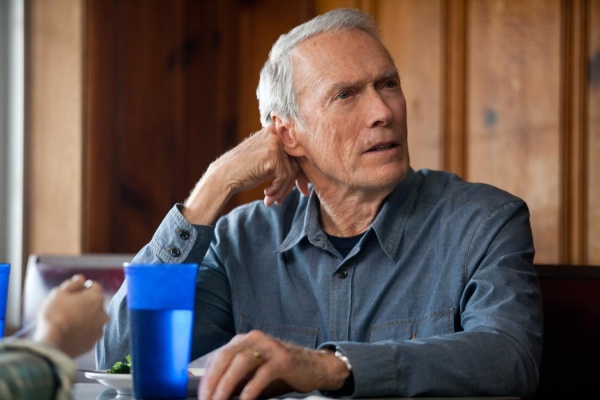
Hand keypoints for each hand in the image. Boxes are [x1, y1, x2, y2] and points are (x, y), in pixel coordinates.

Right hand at [33, 274, 108, 357]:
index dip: (83, 287)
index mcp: (96, 298)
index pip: (94, 286)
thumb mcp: (59, 293)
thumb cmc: (55, 315)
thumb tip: (81, 278)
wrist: (53, 343)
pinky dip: (83, 330)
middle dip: (84, 303)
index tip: (72, 293)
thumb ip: (72, 284)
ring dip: (85, 317)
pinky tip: (71, 332)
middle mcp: (103, 312)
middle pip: (95, 303)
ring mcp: (100, 328)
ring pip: (94, 318)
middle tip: (68, 307)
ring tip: (68, 321)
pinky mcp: (94, 342)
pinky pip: (90, 332)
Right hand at [183, 125, 309, 224]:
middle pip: (297, 162)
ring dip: (283, 190)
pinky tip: (266, 194)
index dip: (299, 174)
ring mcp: (275, 143)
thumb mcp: (267, 162)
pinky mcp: (273, 155)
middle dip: (292, 184)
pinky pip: (285, 177)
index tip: (301, 190)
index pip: (297, 153)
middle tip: (282, 199)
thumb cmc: (244, 171)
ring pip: (292, 172)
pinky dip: (278, 189)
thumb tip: (307, 179)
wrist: (223, 177)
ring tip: (271, 199)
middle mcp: (277, 132)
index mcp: (276, 130)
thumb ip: (285, 162)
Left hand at [199, 330, 349, 399]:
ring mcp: (269, 347)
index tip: (201, 396)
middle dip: (212, 381)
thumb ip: (235, 379)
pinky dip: (250, 389)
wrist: (315, 368)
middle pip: (226, 357)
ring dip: (226, 385)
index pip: (218, 357)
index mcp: (244, 340)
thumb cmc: (281, 373)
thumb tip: (213, 393)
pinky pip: (262, 373)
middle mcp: (255, 339)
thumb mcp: (253, 374)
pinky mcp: (283, 359)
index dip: (206, 378)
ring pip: (241, 362)